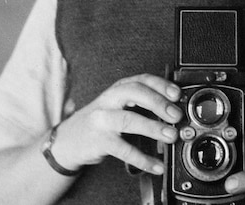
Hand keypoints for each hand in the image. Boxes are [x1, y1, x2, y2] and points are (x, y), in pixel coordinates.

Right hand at [48, 73, 182, 174]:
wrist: (67, 141)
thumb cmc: (99, 122)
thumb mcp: (117, 106)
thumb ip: (141, 104)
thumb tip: (174, 111)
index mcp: (117, 90)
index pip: (140, 80)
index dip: (160, 85)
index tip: (177, 94)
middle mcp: (109, 101)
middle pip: (133, 92)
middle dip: (158, 102)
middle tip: (176, 115)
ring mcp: (102, 120)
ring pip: (129, 119)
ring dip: (153, 127)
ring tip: (171, 136)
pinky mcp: (99, 141)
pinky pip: (124, 150)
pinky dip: (143, 159)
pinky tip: (156, 165)